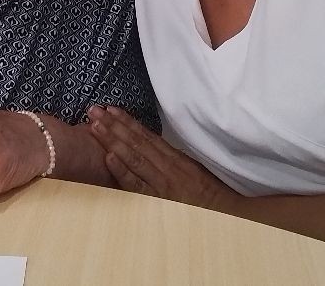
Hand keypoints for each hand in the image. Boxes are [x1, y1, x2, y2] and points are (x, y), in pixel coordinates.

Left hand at [87, 105, 236, 210]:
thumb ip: (171, 157)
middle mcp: (168, 168)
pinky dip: (123, 171)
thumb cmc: (211, 193)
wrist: (230, 215)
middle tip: (93, 110)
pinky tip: (109, 157)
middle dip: (113, 125)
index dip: (127, 121)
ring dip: (112, 140)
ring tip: (95, 126)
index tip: (111, 109)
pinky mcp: (160, 201)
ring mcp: (163, 184)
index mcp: (176, 158)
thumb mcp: (192, 169)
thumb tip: (150, 144)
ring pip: (134, 158)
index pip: (146, 136)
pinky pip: (138, 185)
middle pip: (136, 142)